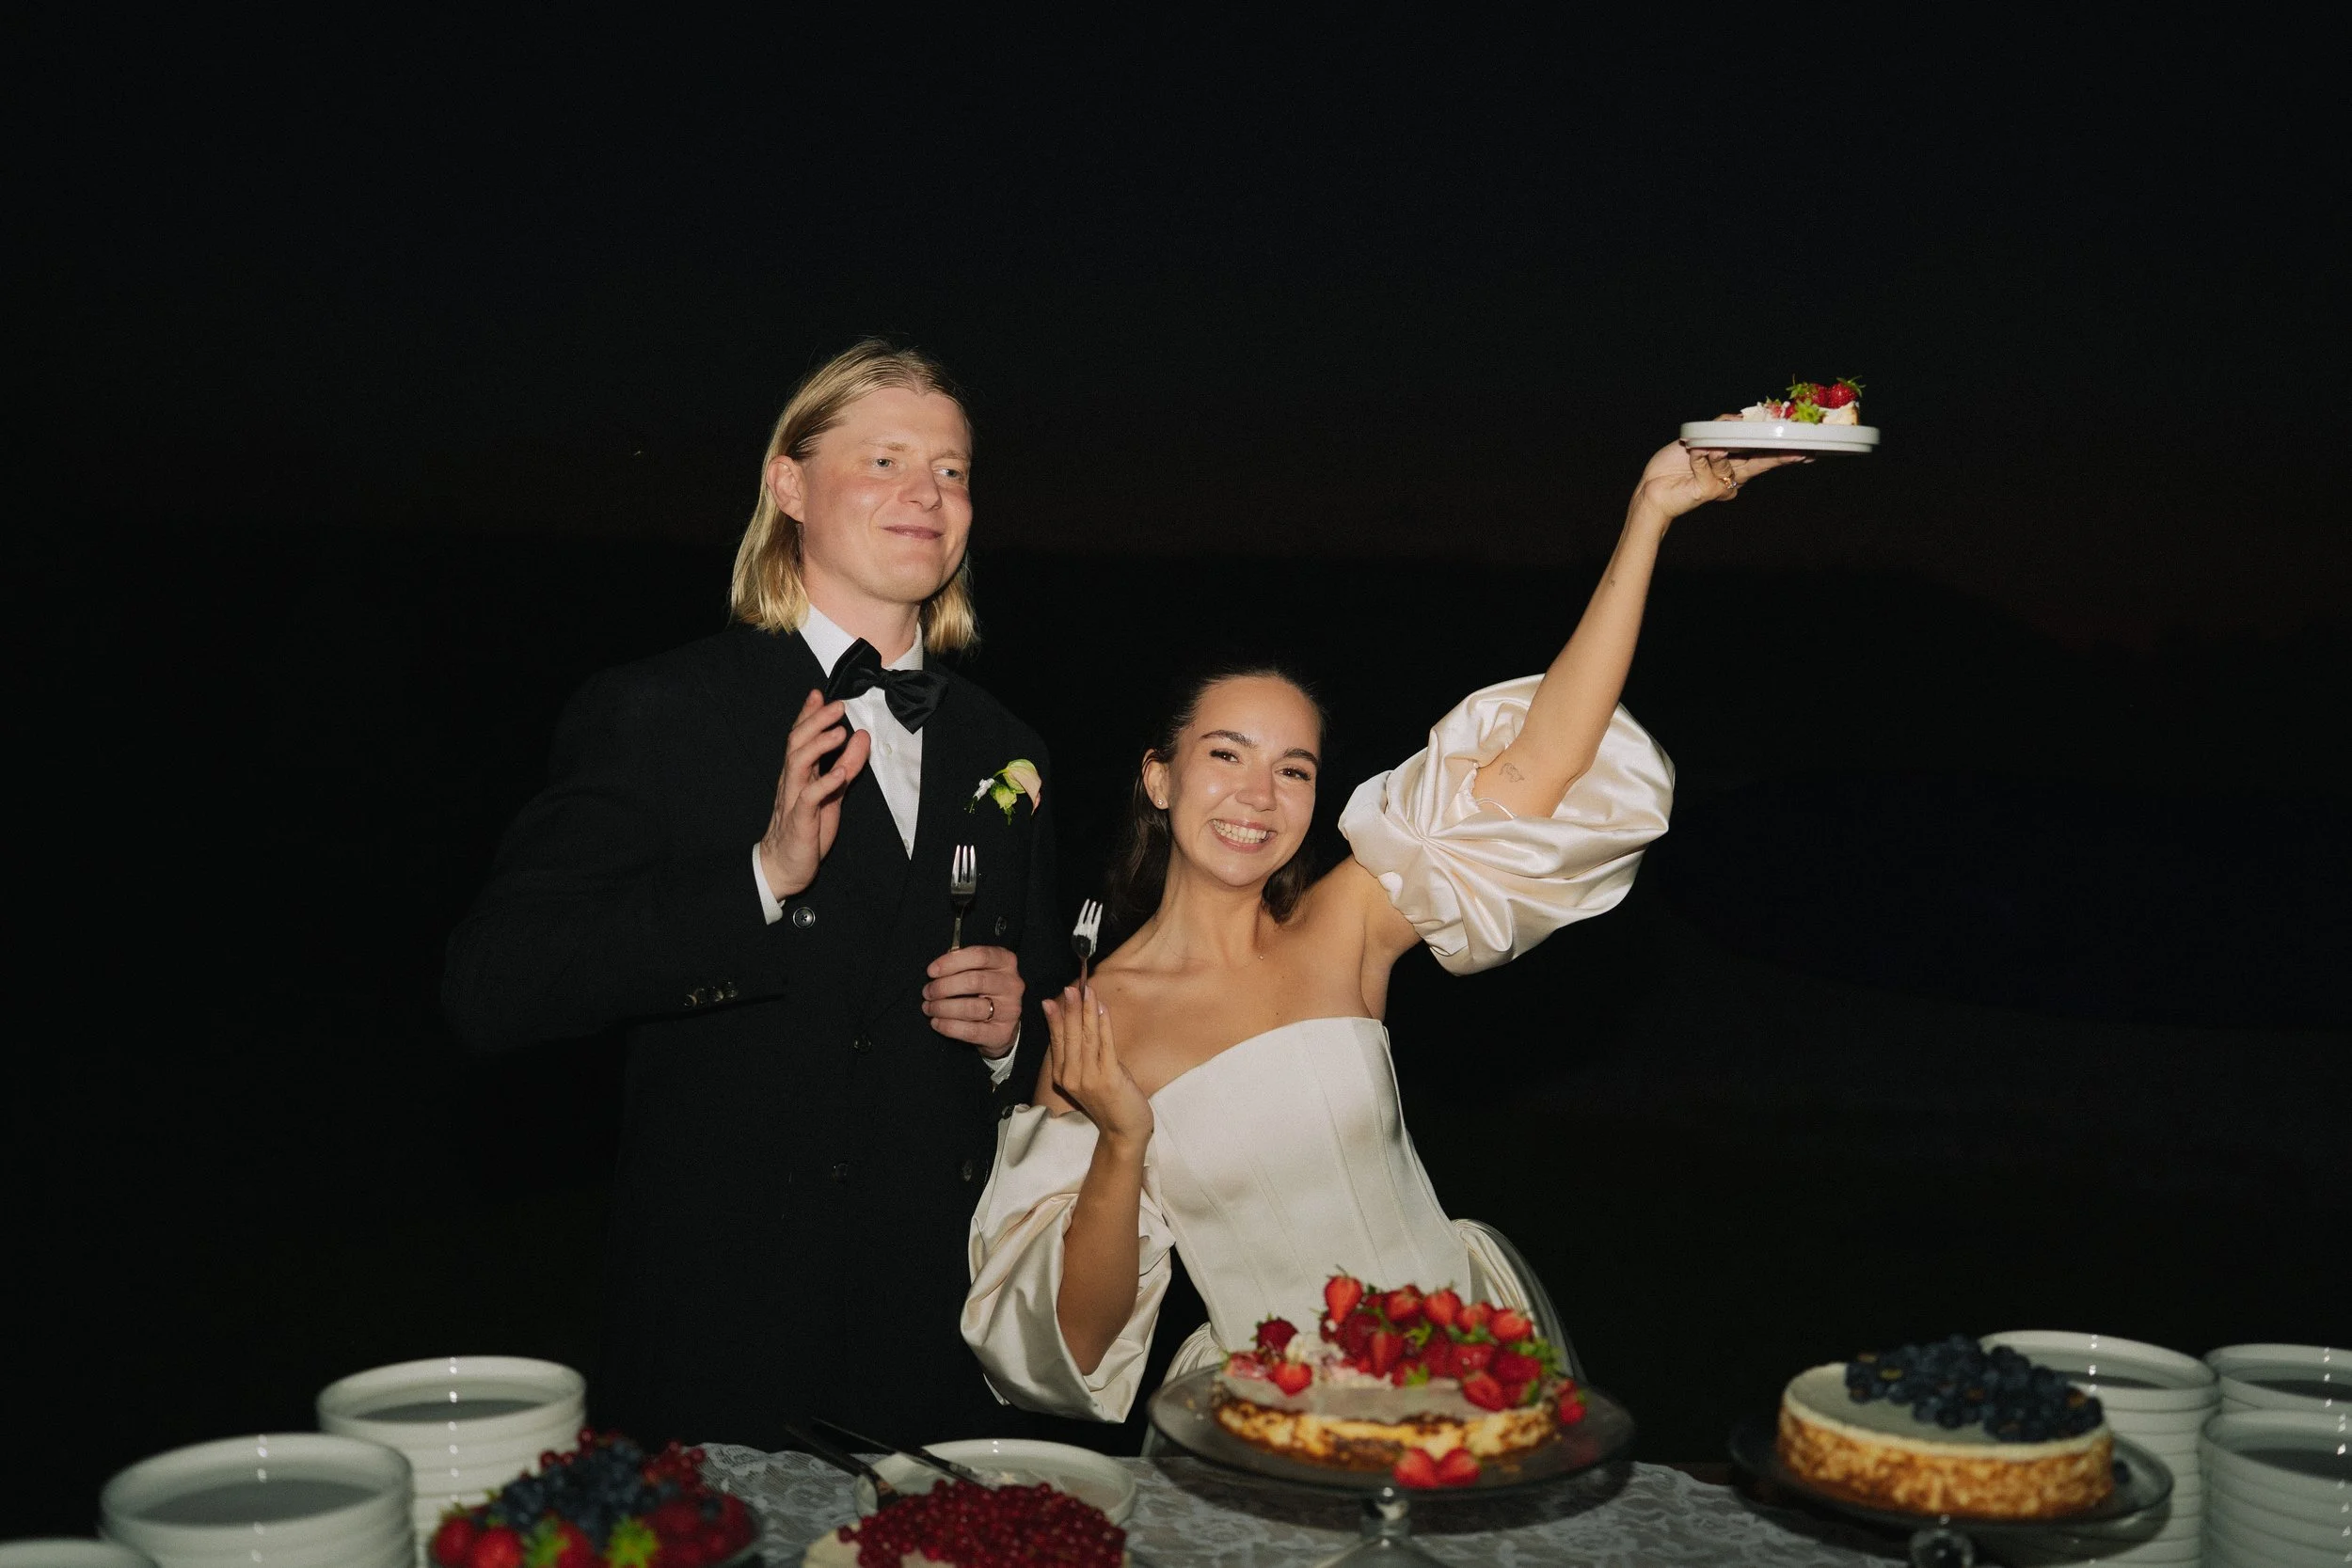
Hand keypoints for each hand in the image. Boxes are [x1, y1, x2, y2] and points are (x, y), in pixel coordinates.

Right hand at [758, 688, 870, 898]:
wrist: (785, 865)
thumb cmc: (807, 828)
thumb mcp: (834, 792)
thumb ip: (848, 764)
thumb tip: (862, 737)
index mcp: (799, 773)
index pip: (800, 737)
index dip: (808, 715)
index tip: (819, 694)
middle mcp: (793, 781)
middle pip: (797, 743)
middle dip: (816, 721)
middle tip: (837, 706)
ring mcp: (795, 799)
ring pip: (798, 763)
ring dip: (819, 746)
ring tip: (839, 732)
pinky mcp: (801, 819)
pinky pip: (810, 798)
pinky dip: (825, 784)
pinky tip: (840, 773)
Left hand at [923, 944, 1024, 1055]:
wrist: (1003, 1023)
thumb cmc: (985, 989)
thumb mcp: (980, 969)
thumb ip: (962, 964)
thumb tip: (937, 969)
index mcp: (1006, 961)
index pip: (979, 956)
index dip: (951, 962)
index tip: (931, 971)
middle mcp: (1012, 984)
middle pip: (974, 981)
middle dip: (943, 987)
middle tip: (927, 992)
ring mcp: (1009, 1010)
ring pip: (971, 1007)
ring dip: (943, 1008)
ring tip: (929, 1008)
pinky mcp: (1002, 1032)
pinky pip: (971, 1031)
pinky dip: (948, 1026)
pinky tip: (936, 1023)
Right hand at [1043, 984, 1152, 1150]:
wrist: (1124, 1132)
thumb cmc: (1110, 1101)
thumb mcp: (1089, 1077)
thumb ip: (1083, 1054)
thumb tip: (1081, 1024)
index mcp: (1062, 1076)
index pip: (1056, 1041)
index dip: (1056, 1018)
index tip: (1053, 998)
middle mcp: (1070, 1076)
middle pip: (1069, 1035)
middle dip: (1070, 1008)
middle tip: (1071, 986)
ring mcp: (1088, 1078)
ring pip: (1086, 1037)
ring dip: (1086, 1011)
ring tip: (1086, 991)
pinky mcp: (1108, 1078)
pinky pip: (1104, 1045)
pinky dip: (1103, 1025)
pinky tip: (1102, 1009)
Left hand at [1632, 424, 1808, 524]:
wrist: (1652, 490)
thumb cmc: (1672, 467)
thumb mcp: (1699, 438)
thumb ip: (1720, 428)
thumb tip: (1739, 417)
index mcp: (1732, 462)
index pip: (1762, 454)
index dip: (1782, 450)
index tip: (1805, 448)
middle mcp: (1732, 475)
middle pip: (1762, 461)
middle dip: (1781, 455)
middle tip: (1803, 451)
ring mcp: (1724, 485)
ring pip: (1728, 456)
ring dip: (1711, 449)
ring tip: (1696, 452)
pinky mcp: (1713, 489)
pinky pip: (1709, 462)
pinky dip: (1697, 457)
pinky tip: (1691, 459)